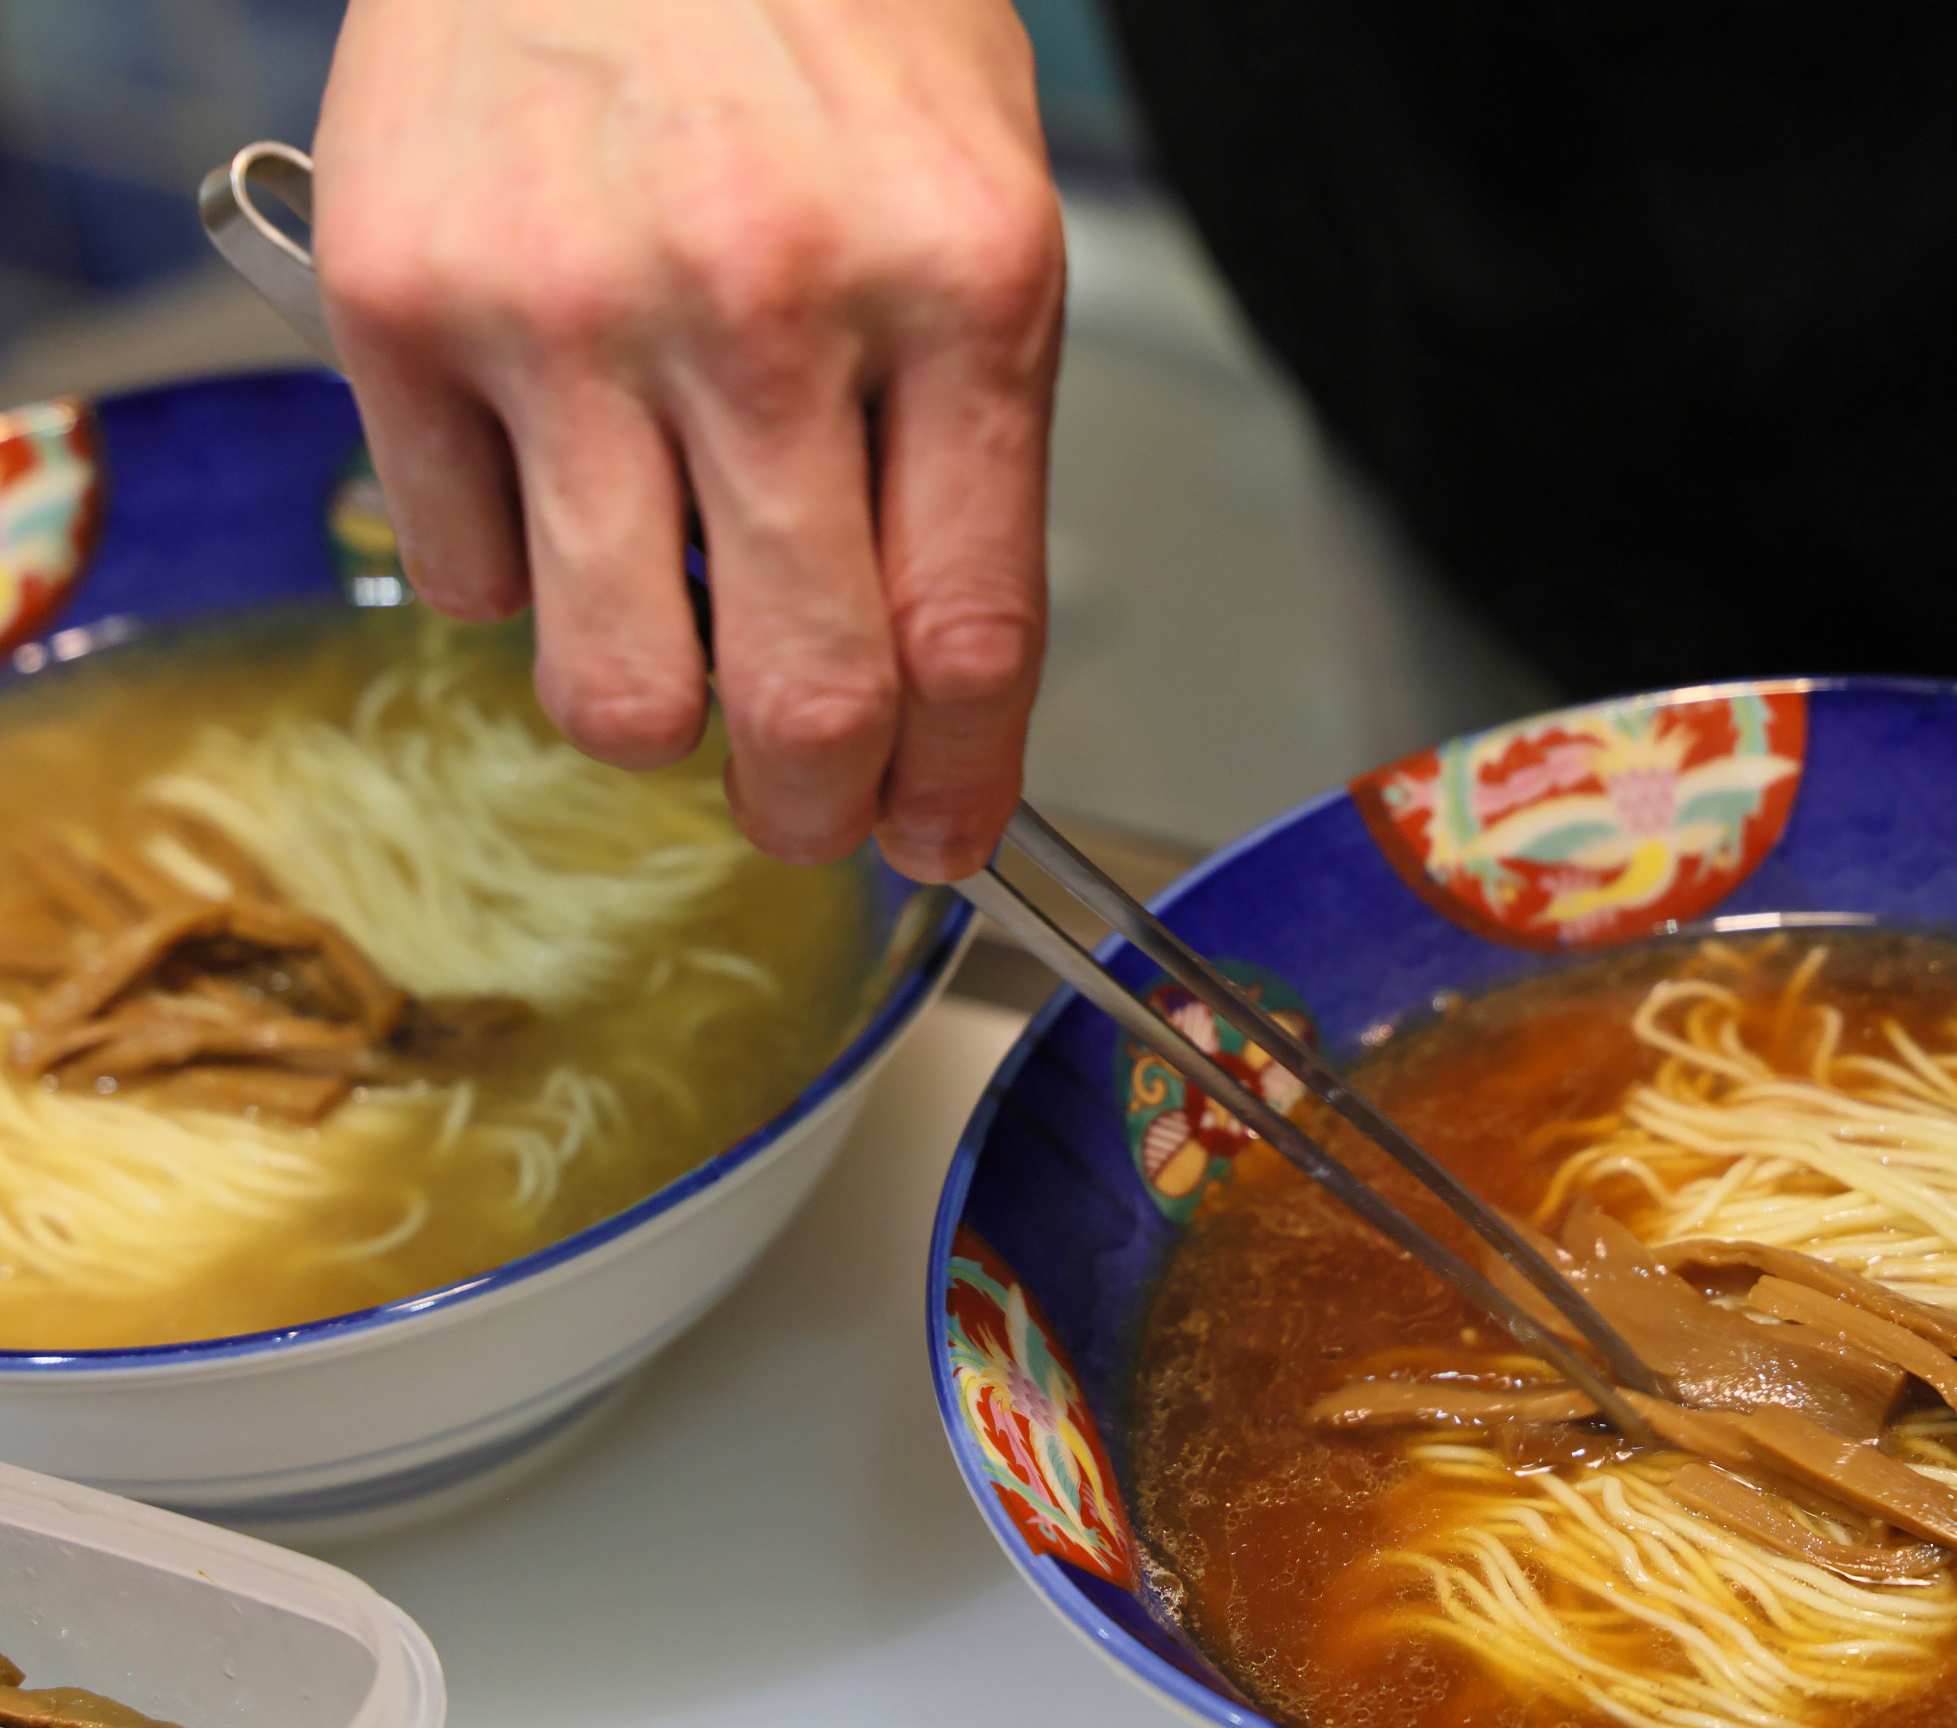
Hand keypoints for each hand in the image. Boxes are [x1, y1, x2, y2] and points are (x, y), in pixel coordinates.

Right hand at [312, 0, 1061, 879]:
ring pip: (616, 686)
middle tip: (804, 806)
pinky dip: (517, 578)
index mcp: (958, 283)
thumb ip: (963, 443)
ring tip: (671, 644)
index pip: (970, 638)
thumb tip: (928, 682)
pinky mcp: (399, 296)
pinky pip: (464, 573)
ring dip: (657, 718)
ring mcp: (568, 306)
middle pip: (805, 699)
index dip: (955, 787)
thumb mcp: (975, 208)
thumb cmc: (823, 11)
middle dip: (812, 808)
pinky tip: (553, 477)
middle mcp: (767, 303)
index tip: (936, 835)